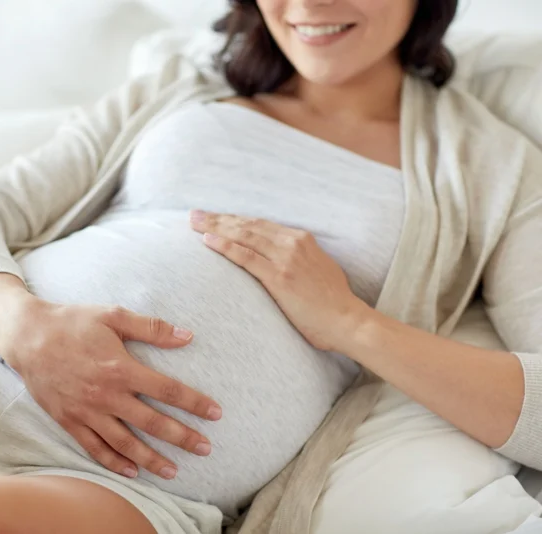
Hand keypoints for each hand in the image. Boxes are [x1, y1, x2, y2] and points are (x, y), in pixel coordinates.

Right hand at [0, 274, 222, 479]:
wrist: (26, 335)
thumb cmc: (72, 322)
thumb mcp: (113, 315)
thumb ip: (152, 328)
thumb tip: (188, 336)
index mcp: (120, 368)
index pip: (167, 390)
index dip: (194, 402)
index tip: (215, 413)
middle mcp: (106, 395)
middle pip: (152, 423)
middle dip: (182, 437)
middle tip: (205, 448)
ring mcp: (86, 411)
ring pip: (125, 442)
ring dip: (152, 459)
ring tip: (174, 470)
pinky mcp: (69, 420)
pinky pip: (94, 448)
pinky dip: (114, 462)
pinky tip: (131, 471)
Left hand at [189, 211, 368, 352]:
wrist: (347, 321)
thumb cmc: (332, 302)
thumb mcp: (316, 269)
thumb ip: (297, 259)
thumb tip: (279, 260)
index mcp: (301, 239)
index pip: (259, 224)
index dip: (234, 219)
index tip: (214, 217)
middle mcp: (292, 242)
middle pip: (247, 225)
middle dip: (218, 218)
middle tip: (194, 214)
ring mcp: (286, 258)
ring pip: (243, 236)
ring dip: (215, 227)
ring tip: (194, 223)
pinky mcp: (280, 277)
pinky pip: (246, 257)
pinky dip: (225, 247)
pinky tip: (207, 241)